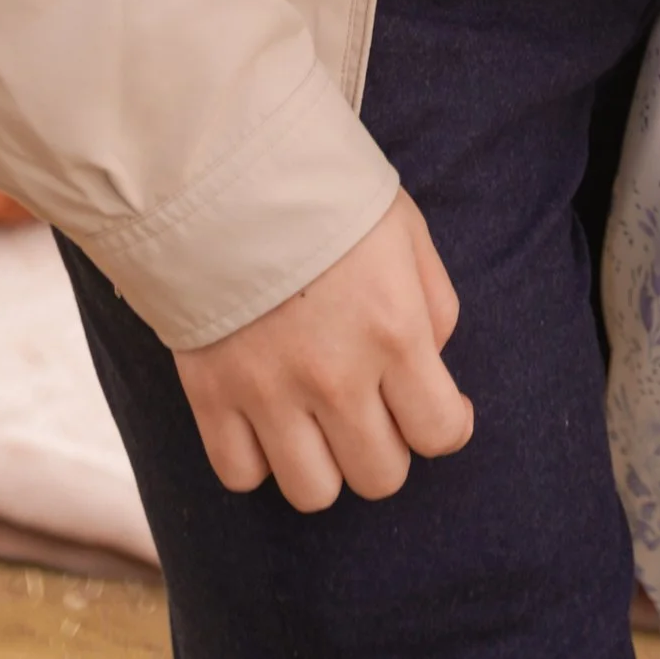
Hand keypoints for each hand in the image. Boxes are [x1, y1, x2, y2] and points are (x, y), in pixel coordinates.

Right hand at [175, 191, 471, 511]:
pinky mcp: (211, 395)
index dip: (447, 425)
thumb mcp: (404, 231)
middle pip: (380, 476)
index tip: (439, 407)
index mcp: (393, 330)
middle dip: (386, 445)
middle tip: (373, 405)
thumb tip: (433, 366)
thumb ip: (434, 304)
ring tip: (318, 418)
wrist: (225, 166)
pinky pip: (241, 475)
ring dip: (325, 463)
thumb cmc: (326, 195)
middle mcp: (335, 376)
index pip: (440, 433)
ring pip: (314, 493)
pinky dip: (257, 458)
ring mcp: (269, 392)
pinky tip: (266, 418)